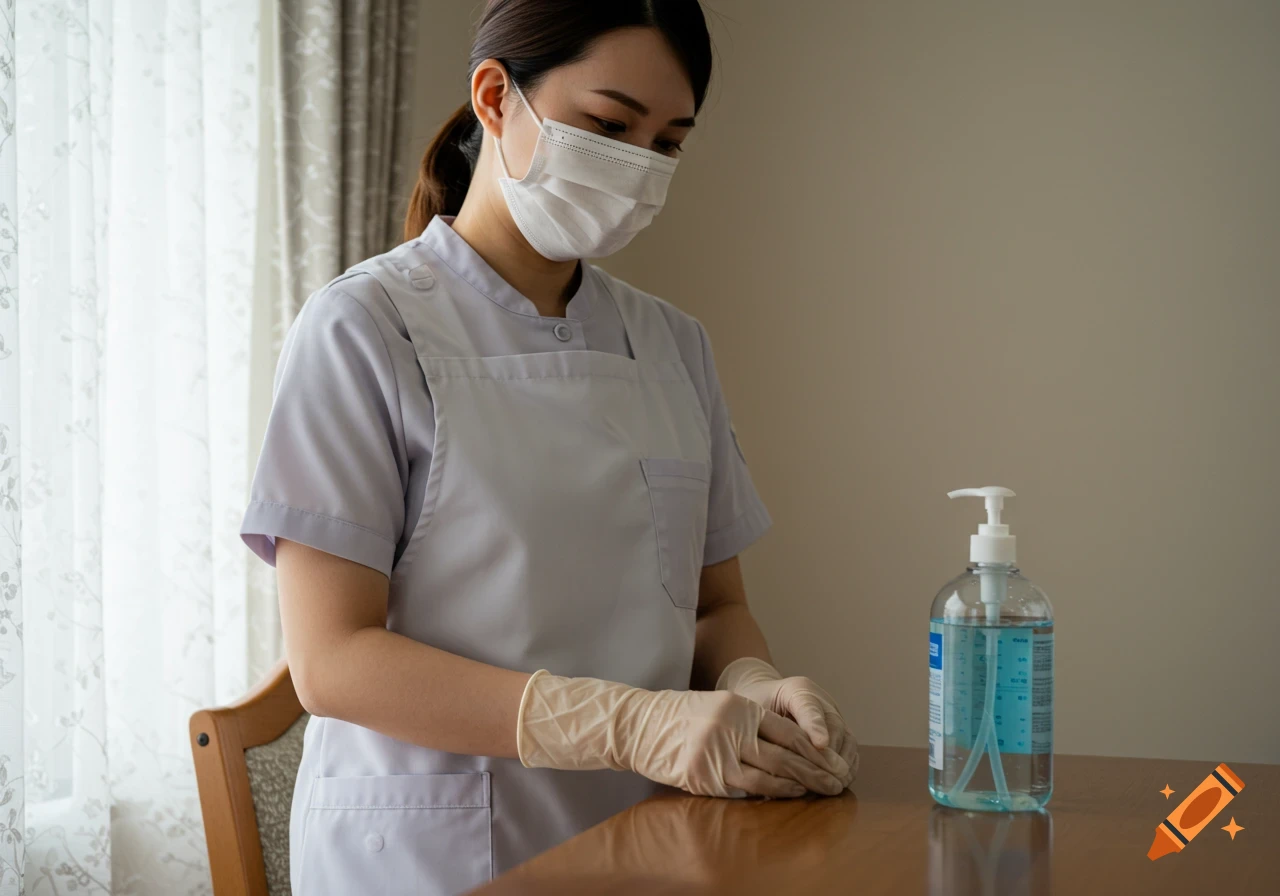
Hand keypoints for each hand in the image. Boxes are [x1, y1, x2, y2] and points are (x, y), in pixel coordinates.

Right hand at [516, 671, 849, 797]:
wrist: (636, 725)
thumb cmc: (678, 716)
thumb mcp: (716, 707)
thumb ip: (748, 721)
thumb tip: (787, 745)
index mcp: (737, 707)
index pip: (787, 730)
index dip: (814, 748)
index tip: (833, 760)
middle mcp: (731, 727)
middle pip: (786, 754)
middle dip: (815, 771)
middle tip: (837, 782)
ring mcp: (717, 753)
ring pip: (770, 775)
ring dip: (798, 786)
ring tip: (819, 792)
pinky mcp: (704, 776)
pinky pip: (744, 789)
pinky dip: (770, 794)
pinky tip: (786, 797)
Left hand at [716, 657, 858, 785]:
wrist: (766, 693)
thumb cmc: (756, 703)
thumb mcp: (752, 708)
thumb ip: (760, 724)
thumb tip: (767, 752)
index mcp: (797, 690)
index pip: (808, 707)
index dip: (816, 726)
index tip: (820, 745)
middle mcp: (820, 700)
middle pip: (834, 725)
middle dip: (833, 754)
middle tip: (830, 777)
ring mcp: (832, 714)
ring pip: (846, 738)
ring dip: (844, 762)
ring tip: (837, 783)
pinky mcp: (839, 729)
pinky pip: (849, 747)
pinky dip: (848, 764)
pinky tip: (841, 781)